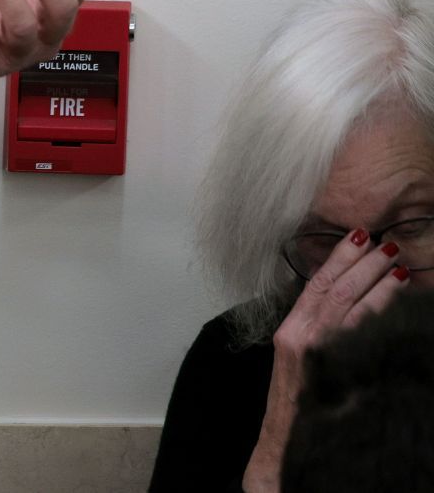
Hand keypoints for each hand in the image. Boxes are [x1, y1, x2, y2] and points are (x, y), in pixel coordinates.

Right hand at [242, 229, 407, 492]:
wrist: (286, 450)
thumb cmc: (297, 408)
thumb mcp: (300, 363)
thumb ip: (318, 334)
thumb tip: (347, 305)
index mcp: (290, 333)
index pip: (316, 285)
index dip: (337, 258)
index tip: (357, 236)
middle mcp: (299, 338)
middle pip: (336, 290)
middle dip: (363, 263)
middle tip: (387, 243)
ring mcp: (319, 355)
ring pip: (352, 308)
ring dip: (378, 283)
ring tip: (399, 265)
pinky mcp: (336, 372)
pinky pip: (362, 336)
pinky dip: (379, 314)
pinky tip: (396, 302)